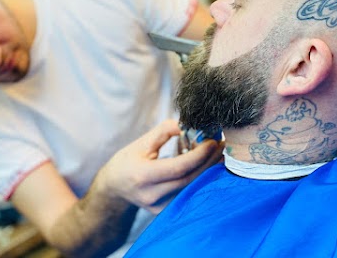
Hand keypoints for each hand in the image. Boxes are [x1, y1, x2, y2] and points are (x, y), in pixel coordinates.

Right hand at [96, 120, 223, 213]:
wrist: (115, 186)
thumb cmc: (127, 160)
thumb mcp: (142, 142)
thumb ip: (165, 131)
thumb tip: (188, 124)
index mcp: (143, 176)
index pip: (179, 167)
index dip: (199, 155)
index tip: (213, 141)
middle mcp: (152, 194)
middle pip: (189, 179)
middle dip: (209, 161)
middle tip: (222, 145)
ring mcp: (159, 206)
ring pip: (191, 188)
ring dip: (207, 170)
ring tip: (218, 154)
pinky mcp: (164, 211)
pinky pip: (187, 194)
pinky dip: (199, 179)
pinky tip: (206, 166)